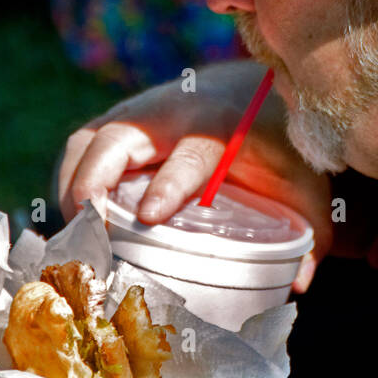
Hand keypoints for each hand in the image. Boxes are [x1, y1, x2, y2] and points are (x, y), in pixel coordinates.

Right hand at [56, 61, 332, 292]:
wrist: (254, 92)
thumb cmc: (280, 149)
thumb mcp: (304, 189)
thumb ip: (309, 236)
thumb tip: (298, 286)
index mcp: (223, 128)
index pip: (192, 153)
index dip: (170, 183)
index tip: (151, 216)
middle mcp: (174, 112)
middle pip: (117, 140)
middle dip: (94, 184)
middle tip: (88, 238)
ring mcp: (139, 112)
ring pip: (88, 142)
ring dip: (72, 187)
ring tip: (74, 238)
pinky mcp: (117, 120)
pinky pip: (80, 146)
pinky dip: (68, 182)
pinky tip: (72, 223)